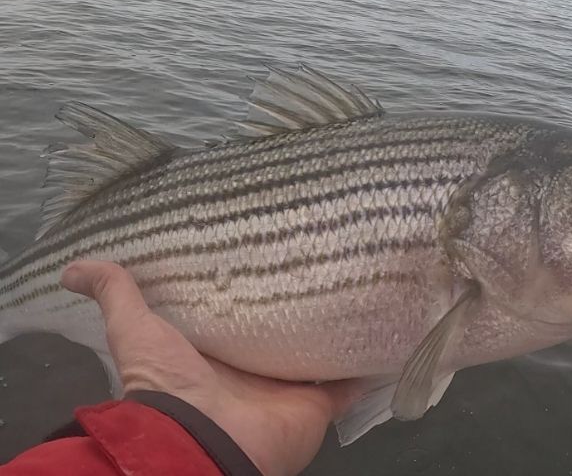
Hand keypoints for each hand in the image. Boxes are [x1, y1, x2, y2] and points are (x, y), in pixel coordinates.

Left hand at [62, 261, 354, 475]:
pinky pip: (350, 379)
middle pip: (289, 330)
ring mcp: (291, 385)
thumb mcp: (137, 332)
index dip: (260, 283)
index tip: (277, 246)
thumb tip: (74, 265)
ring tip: (363, 284)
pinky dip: (366, 361)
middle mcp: (258, 366)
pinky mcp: (319, 402)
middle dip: (307, 302)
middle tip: (330, 257)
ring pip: (323, 351)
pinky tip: (382, 330)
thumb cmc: (170, 384)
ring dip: (339, 327)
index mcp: (222, 350)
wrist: (202, 441)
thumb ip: (116, 297)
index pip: (247, 309)